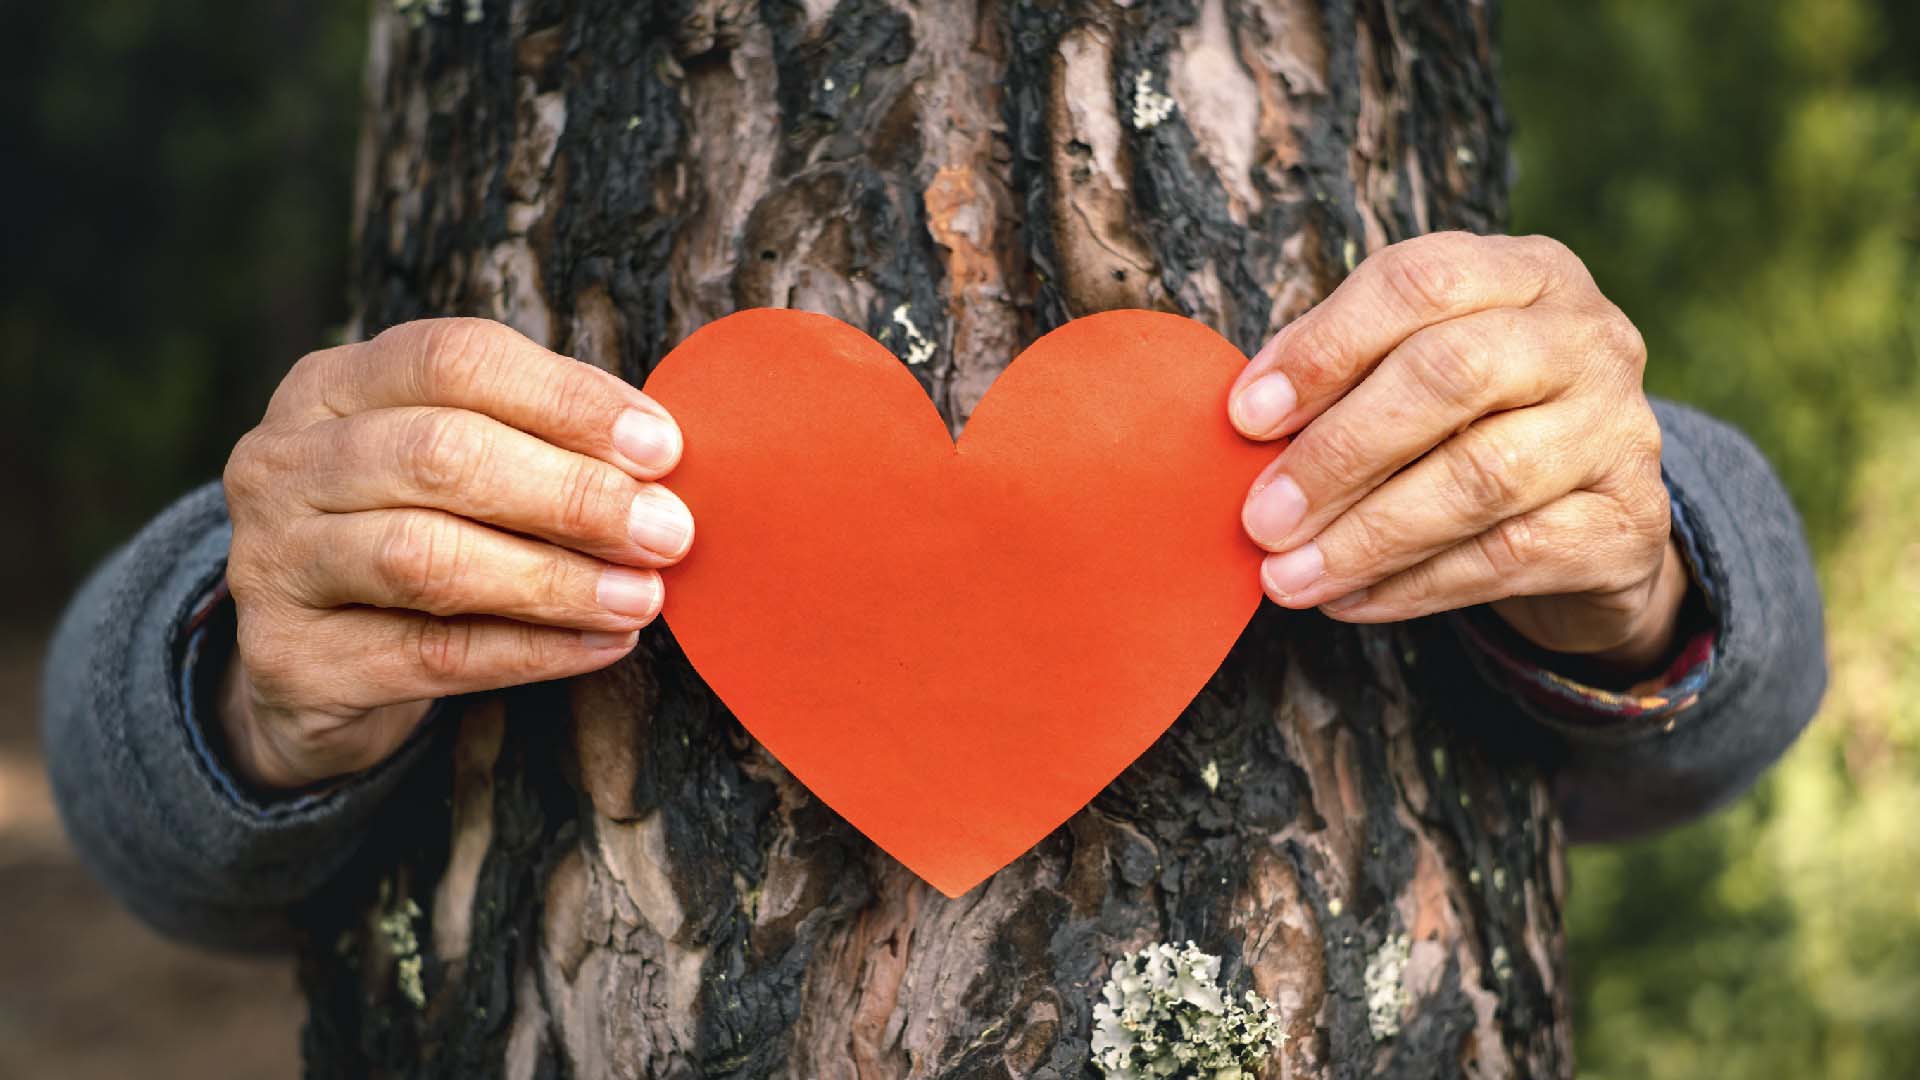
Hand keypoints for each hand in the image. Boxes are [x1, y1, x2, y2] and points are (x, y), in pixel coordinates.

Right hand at [220, 318, 690, 788]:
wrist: (300, 671)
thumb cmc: (411, 535)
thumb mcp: (448, 466)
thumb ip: (534, 442)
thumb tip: (661, 455)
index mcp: (333, 385)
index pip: (454, 359)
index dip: (567, 399)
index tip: (661, 448)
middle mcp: (283, 461)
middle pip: (440, 454)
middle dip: (573, 493)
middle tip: (666, 532)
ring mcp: (272, 561)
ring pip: (426, 556)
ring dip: (555, 577)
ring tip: (642, 596)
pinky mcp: (290, 660)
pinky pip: (429, 653)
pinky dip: (530, 650)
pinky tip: (601, 646)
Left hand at [1229, 232, 1687, 672]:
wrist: (1596, 523)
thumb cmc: (1476, 429)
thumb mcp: (1421, 374)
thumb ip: (1348, 377)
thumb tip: (1248, 420)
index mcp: (1527, 273)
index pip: (1418, 281)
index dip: (1324, 348)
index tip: (1246, 417)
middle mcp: (1588, 339)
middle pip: (1452, 374)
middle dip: (1339, 451)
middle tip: (1262, 516)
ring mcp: (1620, 429)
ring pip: (1480, 477)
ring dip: (1366, 534)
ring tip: (1288, 575)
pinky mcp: (1627, 523)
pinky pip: (1507, 556)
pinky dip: (1413, 584)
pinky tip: (1348, 601)